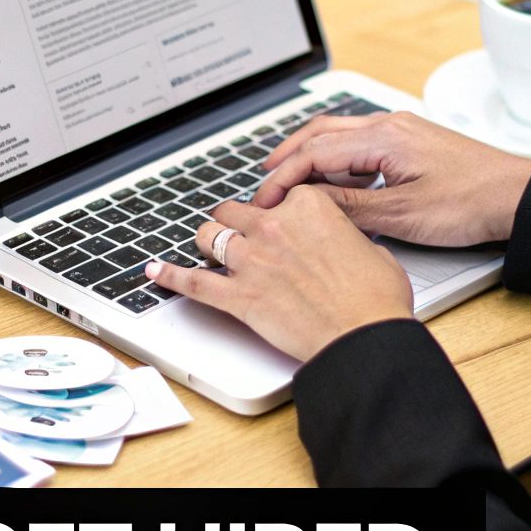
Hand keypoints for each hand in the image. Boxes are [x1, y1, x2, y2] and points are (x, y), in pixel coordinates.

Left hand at [145, 186, 412, 361]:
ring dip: (208, 241)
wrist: (364, 337)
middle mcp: (275, 226)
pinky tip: (155, 272)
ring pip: (209, 236)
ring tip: (209, 247)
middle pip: (235, 210)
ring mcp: (252, 260)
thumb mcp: (371, 248)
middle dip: (237, 222)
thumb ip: (346, 234)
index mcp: (309, 207)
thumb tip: (342, 241)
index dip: (277, 209)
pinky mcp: (238, 296)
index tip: (278, 220)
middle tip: (242, 235)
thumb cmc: (374, 299)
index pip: (279, 194)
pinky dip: (169, 276)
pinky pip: (192, 282)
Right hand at [251, 111, 530, 246]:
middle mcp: (390, 126)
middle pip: (320, 134)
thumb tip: (310, 204)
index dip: (283, 178)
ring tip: (289, 180)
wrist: (517, 196)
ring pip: (340, 136)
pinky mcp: (412, 143)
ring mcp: (401, 131)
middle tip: (264, 185)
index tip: (265, 201)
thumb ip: (351, 208)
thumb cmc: (471, 203)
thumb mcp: (403, 215)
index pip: (314, 153)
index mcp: (383, 138)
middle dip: (287, 158)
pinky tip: (334, 182)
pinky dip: (336, 159)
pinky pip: (360, 143)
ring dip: (310, 156)